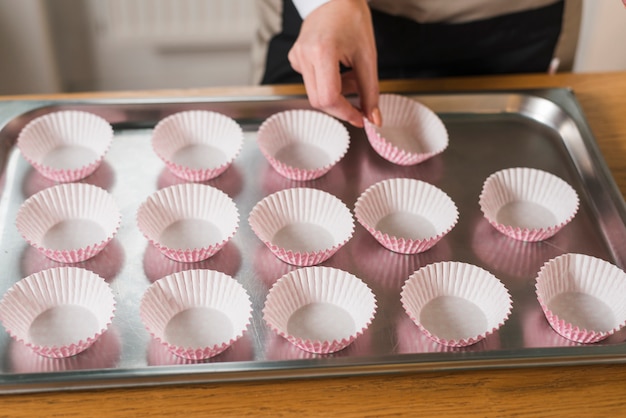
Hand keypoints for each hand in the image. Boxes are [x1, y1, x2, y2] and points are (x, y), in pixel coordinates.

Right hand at [288, 0, 381, 126]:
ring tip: (350, 73)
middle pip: (320, 100)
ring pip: (316, 94)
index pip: (329, 98)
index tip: (360, 118)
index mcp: (322, 52)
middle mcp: (304, 56)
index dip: (346, 113)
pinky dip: (329, 83)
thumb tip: (373, 119)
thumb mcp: (367, 56)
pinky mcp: (295, 58)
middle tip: (359, 93)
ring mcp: (297, 57)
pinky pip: (311, 83)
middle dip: (342, 104)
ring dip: (337, 92)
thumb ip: (370, 91)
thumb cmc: (352, 19)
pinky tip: (338, 67)